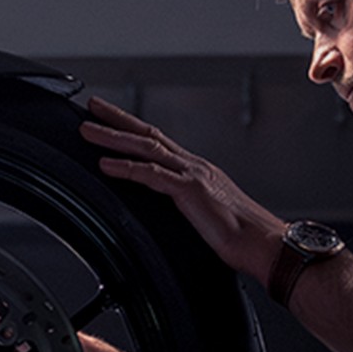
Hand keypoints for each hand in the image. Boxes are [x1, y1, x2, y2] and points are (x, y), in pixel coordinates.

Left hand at [79, 96, 283, 282]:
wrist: (265, 244)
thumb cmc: (242, 237)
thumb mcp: (207, 216)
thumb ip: (189, 207)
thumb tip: (176, 213)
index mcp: (197, 171)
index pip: (160, 143)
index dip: (134, 130)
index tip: (112, 120)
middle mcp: (194, 166)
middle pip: (149, 135)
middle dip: (117, 119)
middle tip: (92, 106)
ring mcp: (192, 175)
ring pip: (145, 148)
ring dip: (113, 138)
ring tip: (87, 131)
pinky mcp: (189, 191)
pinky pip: (151, 175)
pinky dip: (126, 168)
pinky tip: (106, 165)